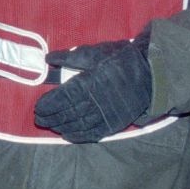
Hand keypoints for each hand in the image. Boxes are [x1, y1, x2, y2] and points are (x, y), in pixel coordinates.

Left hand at [34, 35, 152, 142]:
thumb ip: (69, 57)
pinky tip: (68, 136)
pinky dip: (79, 136)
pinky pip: (94, 133)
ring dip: (62, 127)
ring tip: (50, 127)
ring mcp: (105, 114)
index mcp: (88, 83)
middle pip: (67, 113)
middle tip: (38, 119)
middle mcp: (95, 102)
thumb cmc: (120, 59)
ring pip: (78, 124)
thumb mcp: (94, 53)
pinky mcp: (115, 123)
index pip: (62, 98)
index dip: (48, 104)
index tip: (37, 107)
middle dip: (51, 117)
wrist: (152, 73)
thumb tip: (48, 59)